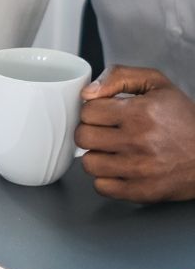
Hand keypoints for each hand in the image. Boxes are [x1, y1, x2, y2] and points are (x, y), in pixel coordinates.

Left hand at [75, 65, 194, 201]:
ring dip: (96, 156)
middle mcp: (138, 142)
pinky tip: (118, 168)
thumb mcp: (156, 84)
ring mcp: (140, 170)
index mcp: (139, 113)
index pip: (87, 111)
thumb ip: (118, 76)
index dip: (93, 110)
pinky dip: (105, 179)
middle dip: (90, 131)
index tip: (104, 114)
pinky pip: (102, 187)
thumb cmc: (184, 118)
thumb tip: (88, 92)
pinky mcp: (143, 192)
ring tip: (111, 151)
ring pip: (89, 163)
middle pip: (83, 137)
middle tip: (105, 132)